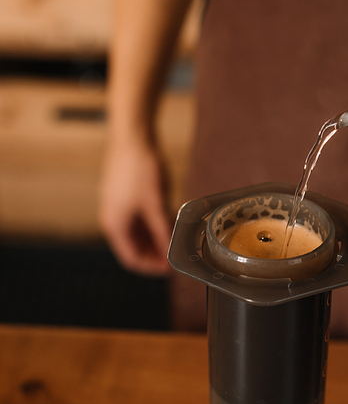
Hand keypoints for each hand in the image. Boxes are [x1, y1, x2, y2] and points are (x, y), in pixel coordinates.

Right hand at [99, 138, 171, 274]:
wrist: (132, 135)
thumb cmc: (139, 168)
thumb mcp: (156, 204)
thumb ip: (163, 231)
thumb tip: (170, 254)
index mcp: (115, 225)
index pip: (132, 259)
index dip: (152, 267)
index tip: (171, 268)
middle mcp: (113, 219)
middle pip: (134, 247)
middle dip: (156, 253)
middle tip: (178, 254)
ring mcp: (117, 207)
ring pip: (138, 233)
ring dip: (156, 238)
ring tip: (177, 239)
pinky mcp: (124, 196)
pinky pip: (138, 218)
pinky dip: (153, 224)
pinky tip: (171, 221)